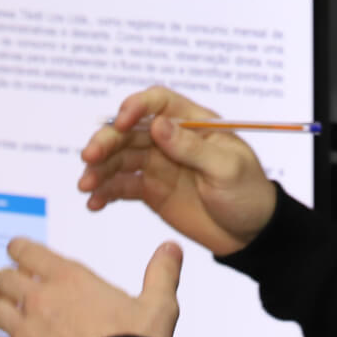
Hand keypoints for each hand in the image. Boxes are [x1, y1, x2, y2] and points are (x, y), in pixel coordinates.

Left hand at [0, 236, 181, 336]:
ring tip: (8, 315)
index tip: (18, 252)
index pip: (26, 251)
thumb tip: (172, 246)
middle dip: (8, 280)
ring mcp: (24, 333)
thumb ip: (161, 273)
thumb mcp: (158, 305)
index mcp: (69, 279)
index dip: (20, 249)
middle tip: (16, 287)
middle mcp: (40, 300)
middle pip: (3, 278)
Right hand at [76, 84, 277, 256]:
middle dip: (107, 140)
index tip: (121, 123)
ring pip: (120, 158)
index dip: (136, 107)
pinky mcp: (150, 190)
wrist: (251, 233)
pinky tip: (94, 203)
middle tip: (89, 157)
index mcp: (194, 124)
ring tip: (86, 186)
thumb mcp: (227, 169)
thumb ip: (192, 148)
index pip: (158, 103)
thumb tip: (158, 125)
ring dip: (99, 169)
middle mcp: (171, 140)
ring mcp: (158, 164)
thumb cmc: (248, 193)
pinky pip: (121, 186)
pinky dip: (105, 192)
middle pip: (130, 130)